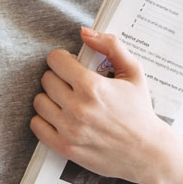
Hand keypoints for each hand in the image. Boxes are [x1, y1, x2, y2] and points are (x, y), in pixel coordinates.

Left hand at [31, 26, 174, 183]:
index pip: (55, 60)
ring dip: (50, 98)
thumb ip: (110, 46)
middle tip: (71, 84)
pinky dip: (44, 119)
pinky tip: (59, 117)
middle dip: (58, 78)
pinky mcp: (65, 148)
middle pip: (46, 80)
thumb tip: (84, 31)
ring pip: (39, 101)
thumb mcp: (133, 72)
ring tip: (66, 101)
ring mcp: (69, 130)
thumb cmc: (140, 110)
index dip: (63, 60)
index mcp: (93, 86)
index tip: (70, 65)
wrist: (146, 151)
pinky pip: (36, 125)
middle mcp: (78, 108)